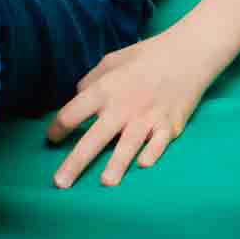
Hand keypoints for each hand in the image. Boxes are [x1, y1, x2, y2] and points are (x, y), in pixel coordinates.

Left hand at [48, 29, 220, 187]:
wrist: (187, 55)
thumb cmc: (145, 57)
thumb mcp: (111, 61)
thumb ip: (90, 81)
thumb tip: (76, 100)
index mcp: (104, 90)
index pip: (72, 113)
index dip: (57, 128)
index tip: (52, 139)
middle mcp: (123, 107)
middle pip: (94, 139)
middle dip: (75, 162)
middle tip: (60, 184)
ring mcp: (148, 118)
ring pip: (128, 145)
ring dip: (117, 164)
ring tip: (105, 183)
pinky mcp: (170, 125)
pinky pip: (159, 143)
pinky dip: (153, 152)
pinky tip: (144, 165)